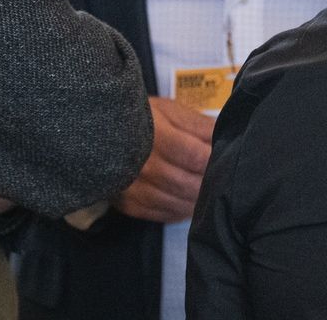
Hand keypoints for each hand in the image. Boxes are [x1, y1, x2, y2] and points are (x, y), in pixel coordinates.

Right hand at [111, 96, 214, 222]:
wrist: (99, 131)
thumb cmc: (143, 118)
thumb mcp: (171, 111)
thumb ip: (200, 125)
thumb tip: (227, 136)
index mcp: (157, 136)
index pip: (196, 157)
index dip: (214, 161)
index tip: (226, 160)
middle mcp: (143, 165)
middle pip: (188, 184)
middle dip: (209, 184)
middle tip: (222, 181)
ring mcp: (134, 188)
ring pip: (178, 203)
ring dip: (198, 202)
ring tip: (209, 193)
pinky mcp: (129, 204)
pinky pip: (163, 215)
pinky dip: (181, 212)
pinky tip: (189, 203)